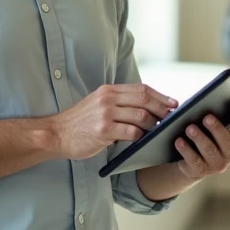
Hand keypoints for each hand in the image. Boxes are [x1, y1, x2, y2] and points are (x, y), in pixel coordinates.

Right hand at [48, 84, 176, 159]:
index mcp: (108, 90)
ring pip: (141, 115)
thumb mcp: (98, 104)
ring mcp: (105, 114)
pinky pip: (131, 132)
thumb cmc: (79, 123)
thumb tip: (147, 107)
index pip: (141, 89)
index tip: (173, 103)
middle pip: (144, 99)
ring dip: (154, 124)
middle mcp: (107, 98)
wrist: (56, 134)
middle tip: (171, 117)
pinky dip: (141, 136)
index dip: (160, 96)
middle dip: (162, 108)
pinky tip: (143, 140)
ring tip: (158, 130)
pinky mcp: (103, 130)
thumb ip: (118, 103)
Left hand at [174, 102, 229, 180]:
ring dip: (199, 138)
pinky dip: (186, 150)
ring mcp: (216, 164)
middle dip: (216, 128)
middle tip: (207, 117)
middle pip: (226, 141)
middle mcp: (229, 154)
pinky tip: (179, 141)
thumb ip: (215, 118)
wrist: (191, 163)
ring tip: (189, 128)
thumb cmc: (204, 137)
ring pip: (209, 150)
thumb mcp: (210, 129)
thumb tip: (210, 100)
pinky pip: (193, 160)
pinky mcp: (200, 171)